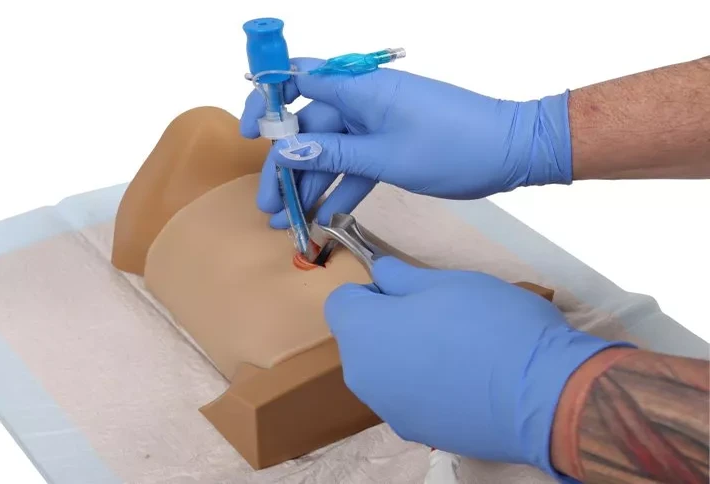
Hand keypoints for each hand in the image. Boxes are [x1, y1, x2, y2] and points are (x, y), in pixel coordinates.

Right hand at [240, 58, 572, 227]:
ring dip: (310, 186)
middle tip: (269, 206)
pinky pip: (356, 166)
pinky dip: (341, 189)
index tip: (248, 134)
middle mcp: (363, 101)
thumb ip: (334, 155)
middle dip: (286, 167)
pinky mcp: (391, 146)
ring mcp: (377, 125)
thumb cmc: (457, 145)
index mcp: (360, 88)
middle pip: (309, 129)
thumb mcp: (388, 156)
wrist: (513, 151)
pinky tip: (323, 218)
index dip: (268, 102)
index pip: (298, 78)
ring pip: (331, 153)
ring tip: (289, 222)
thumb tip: (285, 151)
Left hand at [324, 257, 625, 477]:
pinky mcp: (417, 432)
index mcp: (362, 332)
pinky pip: (407, 398)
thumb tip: (382, 274)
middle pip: (361, 339)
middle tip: (437, 316)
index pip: (341, 302)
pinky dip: (424, 387)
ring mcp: (388, 409)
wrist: (544, 395)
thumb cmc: (492, 325)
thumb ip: (401, 277)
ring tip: (456, 350)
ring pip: (384, 371)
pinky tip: (464, 381)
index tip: (406, 291)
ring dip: (405, 356)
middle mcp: (363, 376)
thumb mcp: (447, 281)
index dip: (371, 291)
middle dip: (387, 324)